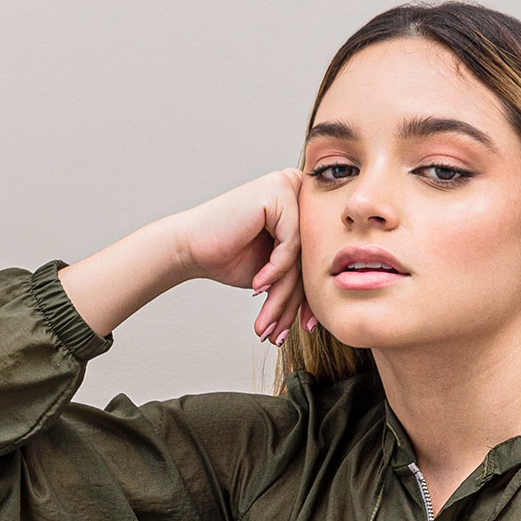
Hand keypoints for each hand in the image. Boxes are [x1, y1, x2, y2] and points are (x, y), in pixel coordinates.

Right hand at [173, 170, 306, 345]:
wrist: (190, 247)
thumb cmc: (228, 256)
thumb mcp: (274, 271)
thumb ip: (301, 275)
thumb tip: (329, 303)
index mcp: (302, 206)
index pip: (315, 258)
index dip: (309, 298)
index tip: (305, 328)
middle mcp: (299, 191)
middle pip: (310, 257)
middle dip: (293, 303)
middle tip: (280, 333)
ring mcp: (289, 187)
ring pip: (301, 255)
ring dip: (281, 296)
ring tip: (267, 323)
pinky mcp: (278, 191)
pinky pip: (290, 244)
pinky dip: (275, 270)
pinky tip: (257, 286)